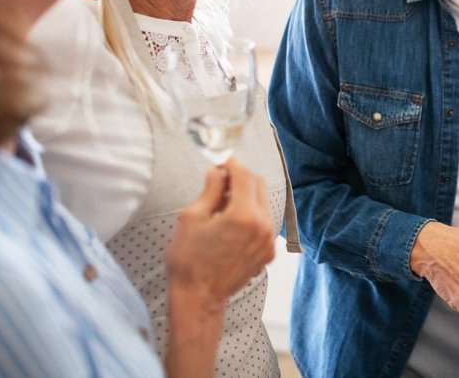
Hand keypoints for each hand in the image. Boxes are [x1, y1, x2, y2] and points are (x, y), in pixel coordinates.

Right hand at [164, 159, 275, 376]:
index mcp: (244, 215)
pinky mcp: (269, 251)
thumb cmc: (189, 260)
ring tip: (223, 202)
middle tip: (221, 179)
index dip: (232, 164)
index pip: (244, 176)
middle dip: (241, 177)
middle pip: (258, 185)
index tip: (222, 159)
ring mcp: (269, 240)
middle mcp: (263, 226)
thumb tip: (216, 171)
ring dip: (247, 195)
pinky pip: (265, 221)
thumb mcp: (192, 218)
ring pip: (263, 203)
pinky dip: (252, 214)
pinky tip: (231, 221)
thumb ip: (210, 190)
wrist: (199, 299)